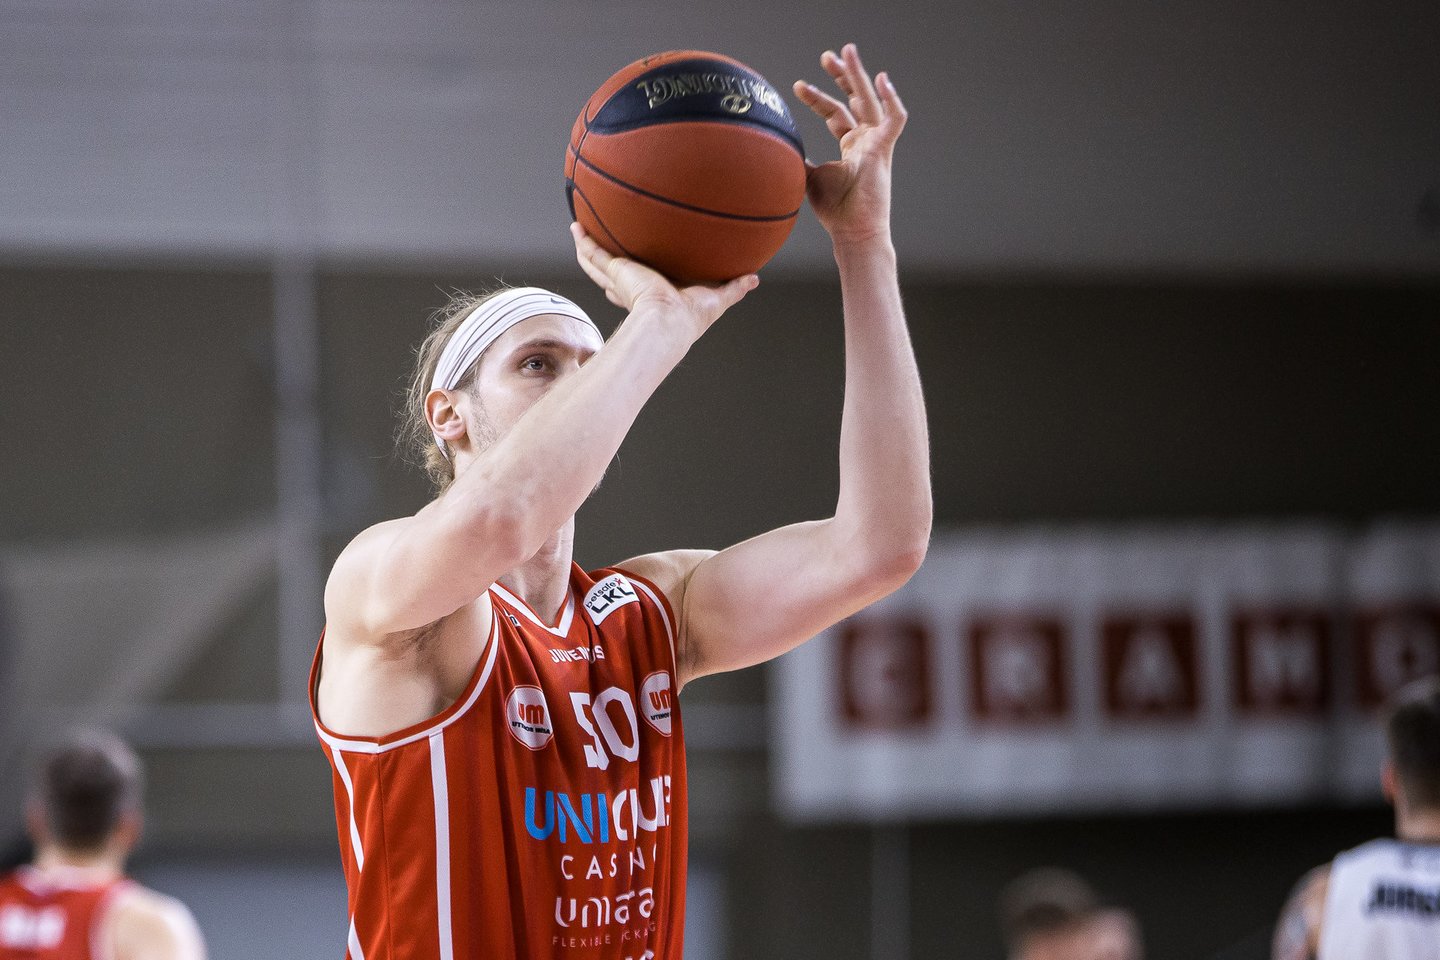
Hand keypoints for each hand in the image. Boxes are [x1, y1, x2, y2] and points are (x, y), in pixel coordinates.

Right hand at [570, 222, 757, 339]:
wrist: (669, 321)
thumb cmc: (691, 318)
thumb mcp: (717, 297)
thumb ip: (734, 287)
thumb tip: (755, 279)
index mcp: (652, 296)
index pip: (637, 288)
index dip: (631, 281)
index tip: (629, 271)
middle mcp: (633, 289)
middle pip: (611, 274)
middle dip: (604, 263)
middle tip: (597, 247)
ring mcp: (620, 281)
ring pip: (597, 263)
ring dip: (587, 247)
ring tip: (579, 230)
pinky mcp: (614, 272)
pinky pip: (593, 254)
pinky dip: (583, 242)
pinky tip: (576, 227)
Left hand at [792, 43, 907, 244]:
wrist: (852, 231)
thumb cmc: (835, 210)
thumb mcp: (808, 177)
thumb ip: (798, 159)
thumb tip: (777, 146)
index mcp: (852, 145)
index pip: (836, 113)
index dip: (817, 97)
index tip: (797, 86)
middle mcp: (866, 140)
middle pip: (856, 99)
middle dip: (842, 76)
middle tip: (827, 56)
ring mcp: (877, 143)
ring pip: (870, 100)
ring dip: (858, 76)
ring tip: (846, 52)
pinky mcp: (884, 149)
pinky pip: (895, 119)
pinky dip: (892, 99)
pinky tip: (883, 79)